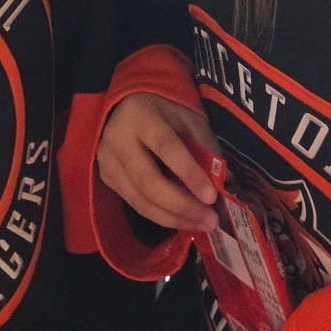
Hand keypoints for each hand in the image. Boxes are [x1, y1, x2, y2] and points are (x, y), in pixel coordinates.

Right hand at [97, 92, 219, 232]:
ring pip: (140, 200)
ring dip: (173, 218)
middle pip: (148, 181)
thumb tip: (223, 186)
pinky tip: (182, 219)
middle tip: (210, 221)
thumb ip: (204, 148)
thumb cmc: (164, 110)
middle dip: (182, 206)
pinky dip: (161, 216)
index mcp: (139, 116)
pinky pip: (135, 204)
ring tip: (201, 225)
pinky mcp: (106, 177)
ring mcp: (107, 161)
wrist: (129, 106)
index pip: (165, 147)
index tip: (212, 196)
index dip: (189, 173)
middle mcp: (117, 139)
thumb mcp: (188, 118)